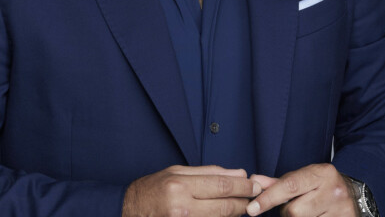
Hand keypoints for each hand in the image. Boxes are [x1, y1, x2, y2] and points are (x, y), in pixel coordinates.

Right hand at [123, 165, 261, 216]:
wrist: (128, 211)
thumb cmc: (152, 189)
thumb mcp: (176, 172)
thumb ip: (208, 172)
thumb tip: (238, 172)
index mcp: (180, 186)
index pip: (221, 185)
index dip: (242, 185)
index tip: (254, 184)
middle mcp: (183, 208)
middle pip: (224, 205)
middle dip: (244, 201)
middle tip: (256, 195)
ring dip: (235, 213)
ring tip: (243, 205)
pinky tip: (226, 214)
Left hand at [246, 164, 356, 216]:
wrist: (355, 194)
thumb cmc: (323, 185)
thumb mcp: (304, 178)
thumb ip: (279, 182)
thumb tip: (255, 181)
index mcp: (322, 173)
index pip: (289, 186)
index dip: (268, 198)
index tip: (252, 209)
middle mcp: (333, 191)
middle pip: (294, 211)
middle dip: (287, 212)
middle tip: (295, 206)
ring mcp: (341, 211)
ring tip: (306, 211)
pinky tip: (315, 216)